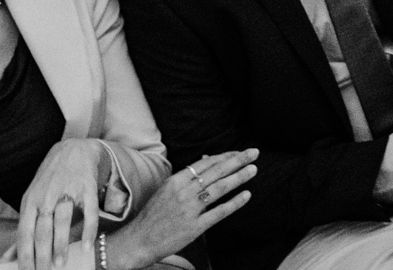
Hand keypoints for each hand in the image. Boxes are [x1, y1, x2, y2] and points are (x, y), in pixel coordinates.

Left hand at [16, 138, 105, 269]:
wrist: (73, 150)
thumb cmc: (49, 181)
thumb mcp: (31, 200)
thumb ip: (24, 228)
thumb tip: (7, 257)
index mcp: (30, 202)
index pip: (25, 233)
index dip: (25, 254)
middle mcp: (47, 197)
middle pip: (43, 230)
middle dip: (42, 255)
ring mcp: (68, 191)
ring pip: (63, 221)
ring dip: (61, 245)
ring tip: (60, 264)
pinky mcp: (87, 188)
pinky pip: (88, 211)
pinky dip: (88, 229)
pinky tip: (87, 245)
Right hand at [103, 150, 256, 269]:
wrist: (139, 240)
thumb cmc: (153, 214)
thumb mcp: (167, 189)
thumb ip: (187, 176)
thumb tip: (207, 160)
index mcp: (176, 180)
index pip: (206, 163)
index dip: (225, 157)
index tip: (239, 153)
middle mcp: (183, 192)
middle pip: (216, 172)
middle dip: (238, 160)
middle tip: (254, 153)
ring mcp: (189, 209)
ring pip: (219, 188)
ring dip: (239, 177)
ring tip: (253, 170)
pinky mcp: (194, 227)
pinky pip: (219, 212)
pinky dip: (234, 203)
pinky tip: (247, 195)